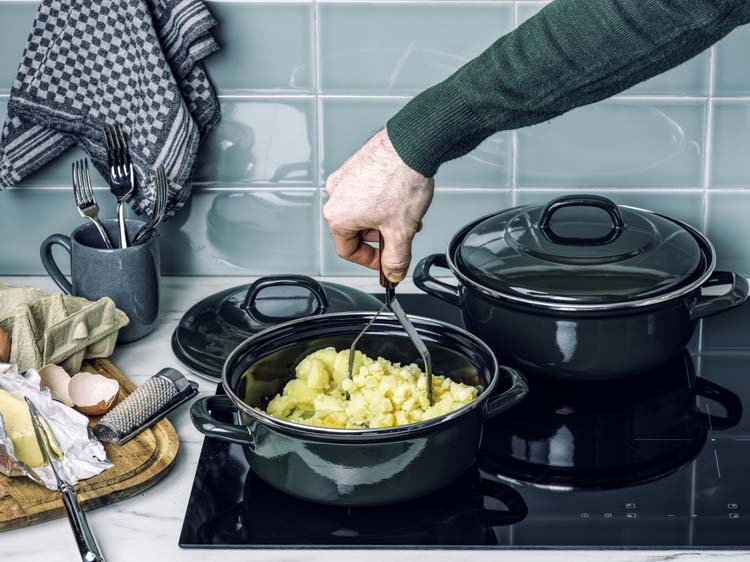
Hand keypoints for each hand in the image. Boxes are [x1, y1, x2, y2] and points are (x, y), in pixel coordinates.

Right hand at [323, 128, 433, 282]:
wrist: (411, 145)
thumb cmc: (400, 180)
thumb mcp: (400, 232)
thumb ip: (395, 259)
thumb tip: (393, 273)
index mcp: (337, 215)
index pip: (347, 251)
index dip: (369, 261)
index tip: (385, 262)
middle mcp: (336, 195)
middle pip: (356, 230)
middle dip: (381, 237)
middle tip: (401, 236)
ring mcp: (346, 177)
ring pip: (363, 211)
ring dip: (384, 219)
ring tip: (406, 215)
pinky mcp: (357, 165)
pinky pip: (366, 192)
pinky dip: (383, 200)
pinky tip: (401, 197)